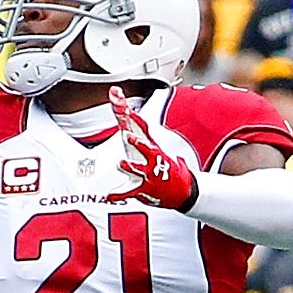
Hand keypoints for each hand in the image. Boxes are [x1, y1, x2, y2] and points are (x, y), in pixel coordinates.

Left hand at [104, 86, 199, 210]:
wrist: (183, 190)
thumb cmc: (163, 165)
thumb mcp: (151, 145)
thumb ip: (135, 128)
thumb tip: (122, 107)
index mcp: (152, 144)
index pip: (140, 125)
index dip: (129, 112)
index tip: (117, 97)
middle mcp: (152, 157)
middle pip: (144, 145)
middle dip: (137, 141)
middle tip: (127, 135)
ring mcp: (150, 174)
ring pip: (138, 169)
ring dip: (130, 166)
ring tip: (121, 163)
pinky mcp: (146, 189)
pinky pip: (130, 192)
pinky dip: (119, 195)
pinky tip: (109, 196)